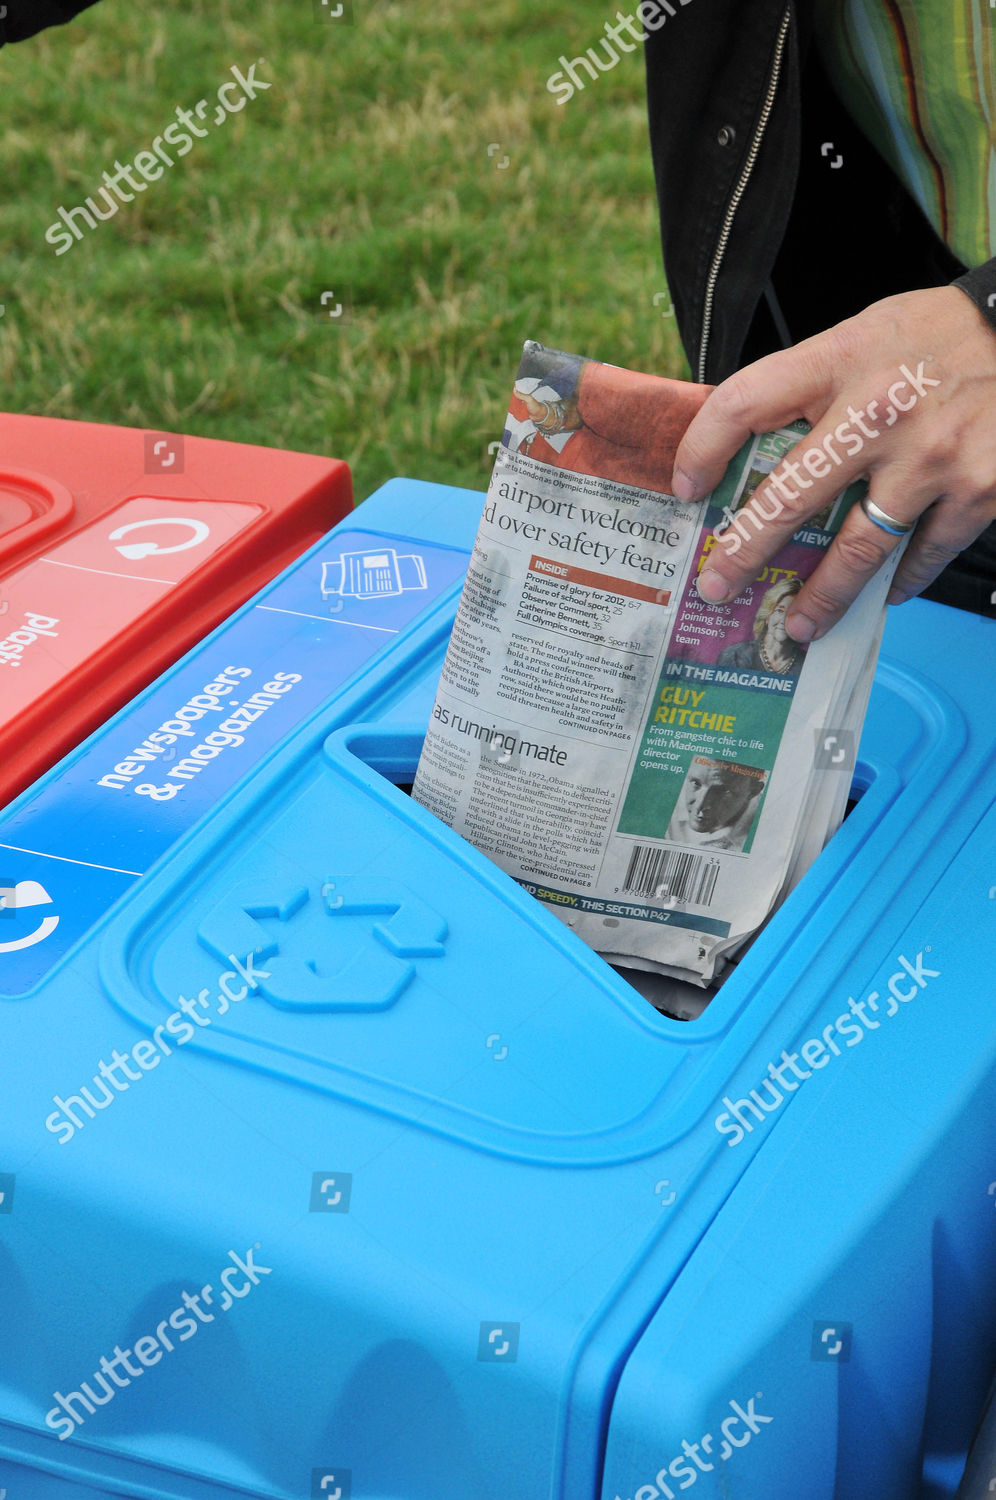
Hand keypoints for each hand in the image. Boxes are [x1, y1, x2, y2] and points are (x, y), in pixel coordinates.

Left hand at [670, 286, 995, 639]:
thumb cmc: (939, 335)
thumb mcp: (864, 335)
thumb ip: (812, 385)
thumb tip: (753, 449)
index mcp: (839, 360)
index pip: (743, 403)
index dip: (701, 449)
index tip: (685, 489)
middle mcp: (877, 412)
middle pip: (788, 497)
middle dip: (744, 554)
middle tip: (717, 588)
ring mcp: (929, 458)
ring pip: (857, 549)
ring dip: (822, 596)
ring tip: (801, 625)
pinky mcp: (978, 491)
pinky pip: (924, 554)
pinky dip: (901, 582)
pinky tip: (883, 595)